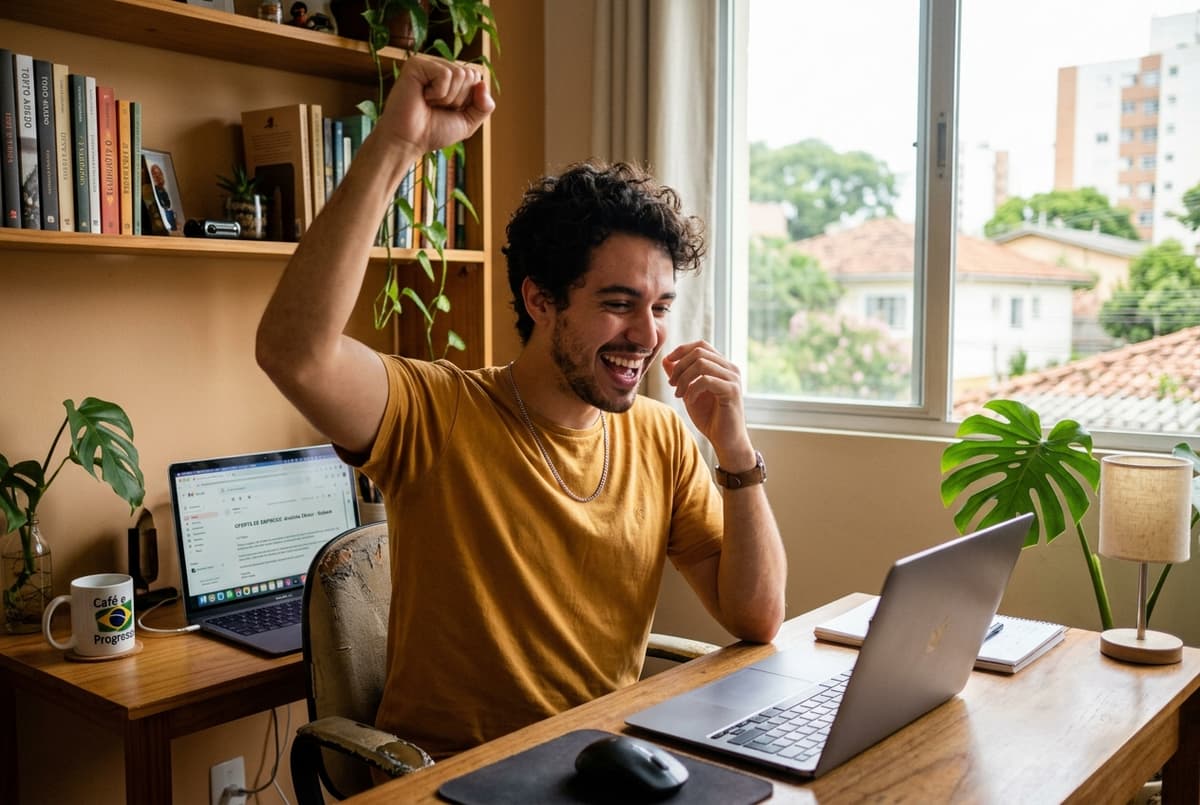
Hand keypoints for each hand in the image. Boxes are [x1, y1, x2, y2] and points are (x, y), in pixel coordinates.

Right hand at [376, 53, 494, 156]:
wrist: (409, 141)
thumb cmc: (434, 132)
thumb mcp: (468, 122)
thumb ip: (484, 106)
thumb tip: (483, 83)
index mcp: (452, 78)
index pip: (477, 78)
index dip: (469, 100)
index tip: (449, 110)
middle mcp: (440, 67)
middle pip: (470, 74)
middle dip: (459, 98)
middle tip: (438, 107)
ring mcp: (427, 64)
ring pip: (459, 73)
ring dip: (448, 97)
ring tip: (429, 102)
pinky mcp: (416, 64)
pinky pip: (445, 74)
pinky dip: (438, 92)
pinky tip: (423, 97)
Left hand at [662, 341, 755, 467]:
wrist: (725, 441)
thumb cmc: (710, 418)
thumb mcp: (689, 393)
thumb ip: (680, 376)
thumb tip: (666, 360)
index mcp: (722, 366)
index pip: (701, 345)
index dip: (682, 350)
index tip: (669, 363)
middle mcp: (730, 369)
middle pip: (699, 352)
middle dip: (680, 366)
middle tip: (672, 384)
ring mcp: (733, 379)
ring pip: (701, 364)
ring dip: (684, 378)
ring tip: (678, 394)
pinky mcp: (732, 391)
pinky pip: (706, 380)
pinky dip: (692, 389)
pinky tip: (688, 400)